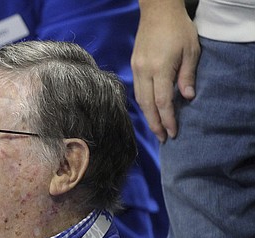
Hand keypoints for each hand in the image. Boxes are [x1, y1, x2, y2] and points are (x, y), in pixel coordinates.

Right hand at [131, 1, 199, 141]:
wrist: (157, 11)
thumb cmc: (178, 28)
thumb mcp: (191, 50)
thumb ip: (187, 75)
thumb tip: (187, 98)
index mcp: (160, 68)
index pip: (162, 101)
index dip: (167, 119)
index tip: (172, 133)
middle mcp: (145, 71)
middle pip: (147, 105)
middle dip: (155, 123)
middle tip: (162, 138)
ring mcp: (136, 68)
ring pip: (139, 99)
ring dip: (148, 116)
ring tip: (156, 127)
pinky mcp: (133, 65)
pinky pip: (137, 90)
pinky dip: (143, 103)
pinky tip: (150, 110)